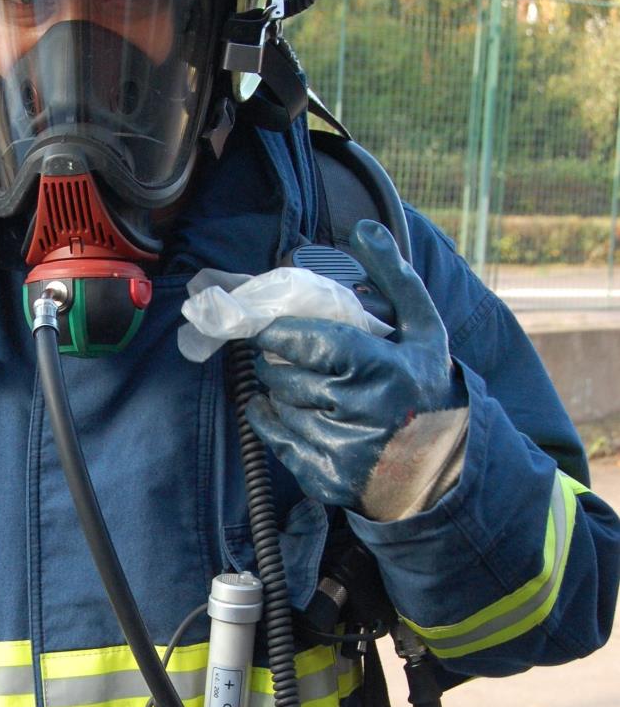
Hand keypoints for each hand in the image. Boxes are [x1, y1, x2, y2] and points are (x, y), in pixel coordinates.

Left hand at [246, 220, 466, 513]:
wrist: (446, 467)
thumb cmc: (428, 387)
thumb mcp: (423, 328)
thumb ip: (394, 276)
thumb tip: (365, 227)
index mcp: (386, 370)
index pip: (312, 344)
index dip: (276, 332)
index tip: (260, 323)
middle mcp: (363, 412)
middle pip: (287, 378)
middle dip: (273, 361)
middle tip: (276, 351)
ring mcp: (343, 450)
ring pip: (280, 408)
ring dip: (276, 391)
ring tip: (291, 380)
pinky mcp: (327, 478)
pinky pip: (278, 441)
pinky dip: (271, 421)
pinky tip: (282, 408)